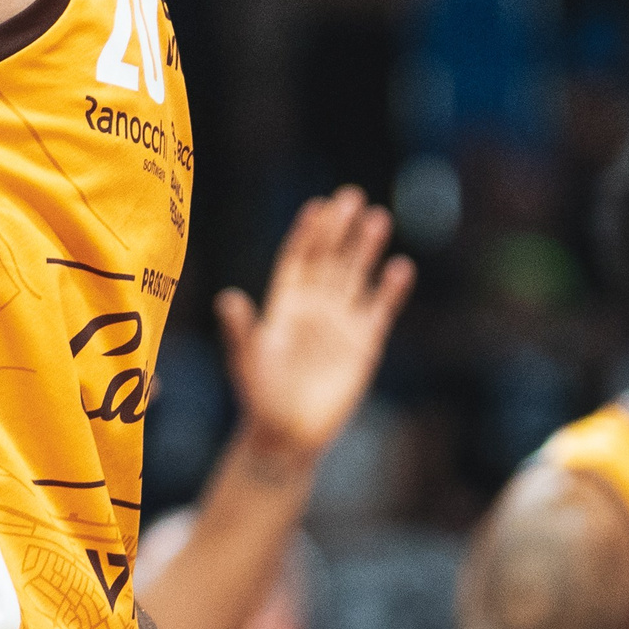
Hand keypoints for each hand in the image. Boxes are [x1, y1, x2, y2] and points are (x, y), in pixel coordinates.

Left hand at [214, 188, 414, 465]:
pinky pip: (379, 309)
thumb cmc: (260, 395)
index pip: (298, 259)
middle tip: (352, 194)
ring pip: (356, 276)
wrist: (288, 433)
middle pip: (330, 258)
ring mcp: (340, 323)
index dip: (307, 233)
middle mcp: (314, 306)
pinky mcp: (364, 344)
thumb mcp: (247, 359)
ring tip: (378, 218)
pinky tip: (401, 267)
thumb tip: (227, 298)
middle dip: (340, 228)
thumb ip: (241, 330)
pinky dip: (390, 289)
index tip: (317, 206)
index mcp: (284, 304)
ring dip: (366, 248)